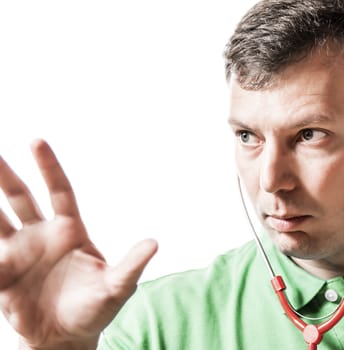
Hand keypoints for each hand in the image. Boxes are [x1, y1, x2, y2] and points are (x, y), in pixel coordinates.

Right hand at [0, 139, 157, 348]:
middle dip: (5, 176)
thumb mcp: (116, 288)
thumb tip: (154, 243)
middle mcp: (42, 235)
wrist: (66, 338)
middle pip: (21, 198)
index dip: (49, 167)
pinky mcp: (2, 274)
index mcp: (70, 231)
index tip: (36, 142)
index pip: (59, 191)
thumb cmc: (94, 309)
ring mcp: (19, 253)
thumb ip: (131, 265)